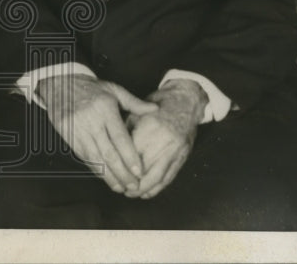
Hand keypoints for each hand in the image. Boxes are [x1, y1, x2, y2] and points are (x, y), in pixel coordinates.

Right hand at [36, 74, 156, 193]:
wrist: (61, 83)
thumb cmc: (91, 88)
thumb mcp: (114, 89)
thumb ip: (134, 103)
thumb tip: (155, 109)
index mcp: (105, 108)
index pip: (120, 137)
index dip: (130, 157)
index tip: (139, 171)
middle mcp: (91, 120)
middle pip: (108, 152)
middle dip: (122, 173)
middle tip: (133, 186)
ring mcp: (78, 129)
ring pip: (95, 158)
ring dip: (109, 176)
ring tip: (121, 187)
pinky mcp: (68, 135)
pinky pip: (83, 156)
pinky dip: (95, 169)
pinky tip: (105, 177)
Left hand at [125, 78, 207, 198]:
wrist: (184, 102)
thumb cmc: (157, 105)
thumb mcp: (137, 112)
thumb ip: (125, 131)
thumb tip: (113, 150)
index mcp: (149, 128)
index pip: (131, 154)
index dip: (121, 167)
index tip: (112, 175)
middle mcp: (163, 142)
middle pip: (144, 170)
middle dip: (132, 183)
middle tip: (120, 189)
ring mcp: (175, 151)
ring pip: (157, 178)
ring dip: (144, 189)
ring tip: (132, 193)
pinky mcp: (183, 157)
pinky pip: (169, 177)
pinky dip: (158, 188)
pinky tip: (147, 192)